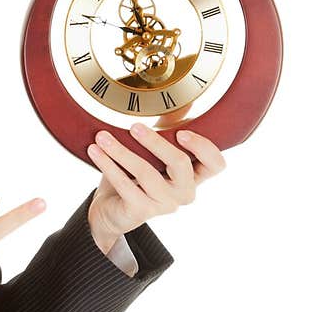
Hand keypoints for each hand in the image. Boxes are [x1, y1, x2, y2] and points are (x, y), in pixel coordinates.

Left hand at [85, 123, 226, 247]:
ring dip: (121, 151)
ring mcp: (164, 204)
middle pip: (180, 164)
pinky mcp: (142, 211)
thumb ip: (168, 130)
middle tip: (134, 126)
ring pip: (146, 173)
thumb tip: (184, 100)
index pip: (216, 164)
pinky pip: (124, 184)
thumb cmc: (136, 177)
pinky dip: (108, 164)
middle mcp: (184, 192)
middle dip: (156, 142)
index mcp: (193, 176)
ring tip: (102, 136)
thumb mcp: (153, 153)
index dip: (204, 148)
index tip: (182, 133)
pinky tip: (95, 151)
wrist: (111, 210)